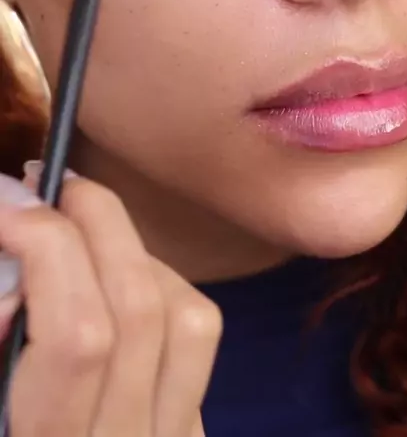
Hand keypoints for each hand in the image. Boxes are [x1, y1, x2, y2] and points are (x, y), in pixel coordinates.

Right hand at [0, 171, 222, 435]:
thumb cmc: (17, 424)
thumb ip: (0, 341)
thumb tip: (18, 281)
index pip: (79, 337)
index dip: (46, 248)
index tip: (9, 205)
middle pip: (142, 308)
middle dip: (95, 222)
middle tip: (51, 186)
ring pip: (185, 319)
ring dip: (131, 252)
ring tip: (80, 232)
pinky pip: (194, 341)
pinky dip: (159, 287)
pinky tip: (116, 281)